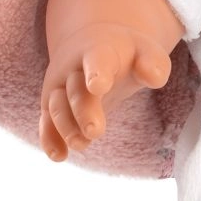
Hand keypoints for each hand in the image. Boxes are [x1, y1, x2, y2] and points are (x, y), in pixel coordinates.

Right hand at [39, 23, 172, 161]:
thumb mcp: (145, 52)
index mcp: (98, 51)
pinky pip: (46, 122)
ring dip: (65, 126)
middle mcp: (73, 68)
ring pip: (56, 106)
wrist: (94, 45)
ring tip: (80, 144)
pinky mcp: (53, 104)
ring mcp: (60, 86)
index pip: (96, 60)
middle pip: (75, 89)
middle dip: (83, 110)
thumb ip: (154, 64)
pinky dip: (49, 138)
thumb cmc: (126, 54)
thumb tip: (154, 76)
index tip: (99, 87)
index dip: (96, 73)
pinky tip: (59, 156)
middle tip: (95, 131)